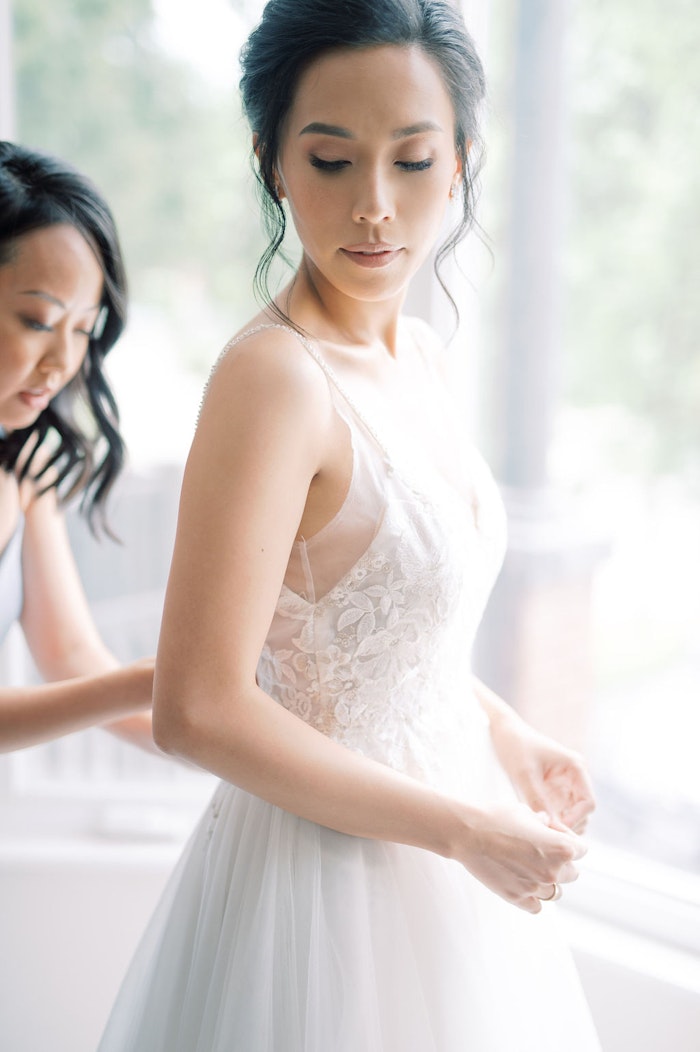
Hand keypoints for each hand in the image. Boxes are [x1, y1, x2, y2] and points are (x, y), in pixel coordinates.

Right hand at [459, 802, 585, 913]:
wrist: (467, 832)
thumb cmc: (496, 817)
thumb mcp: (525, 812)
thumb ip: (542, 822)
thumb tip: (546, 824)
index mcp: (561, 848)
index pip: (582, 850)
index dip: (568, 839)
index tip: (551, 834)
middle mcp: (553, 871)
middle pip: (572, 873)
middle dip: (561, 862)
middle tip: (540, 851)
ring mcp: (536, 888)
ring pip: (555, 892)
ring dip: (547, 881)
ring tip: (529, 868)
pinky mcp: (517, 898)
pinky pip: (537, 906)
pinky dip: (533, 897)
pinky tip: (522, 882)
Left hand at [490, 717, 595, 834]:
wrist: (503, 732)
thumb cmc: (515, 746)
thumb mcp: (524, 773)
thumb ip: (537, 799)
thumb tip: (548, 825)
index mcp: (576, 768)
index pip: (588, 803)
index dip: (575, 819)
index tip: (555, 830)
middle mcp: (574, 778)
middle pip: (582, 813)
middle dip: (568, 825)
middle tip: (546, 836)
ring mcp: (564, 785)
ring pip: (570, 815)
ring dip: (558, 825)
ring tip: (539, 831)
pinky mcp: (552, 791)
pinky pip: (557, 812)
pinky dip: (549, 820)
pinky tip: (535, 825)